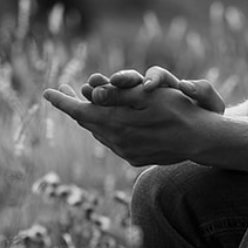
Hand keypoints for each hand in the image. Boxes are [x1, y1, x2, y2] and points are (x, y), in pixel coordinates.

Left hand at [43, 67, 220, 165]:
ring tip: (83, 102)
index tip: (47, 91)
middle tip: (63, 89)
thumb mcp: (147, 96)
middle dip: (74, 105)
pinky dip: (104, 128)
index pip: (79, 112)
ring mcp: (125, 152)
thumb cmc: (177, 109)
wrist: (200, 140)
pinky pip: (112, 141)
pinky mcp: (134, 158)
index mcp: (116, 124)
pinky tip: (106, 120)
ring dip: (89, 117)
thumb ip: (117, 96)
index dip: (62, 101)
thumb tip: (90, 94)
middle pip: (86, 122)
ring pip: (98, 132)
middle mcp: (116, 141)